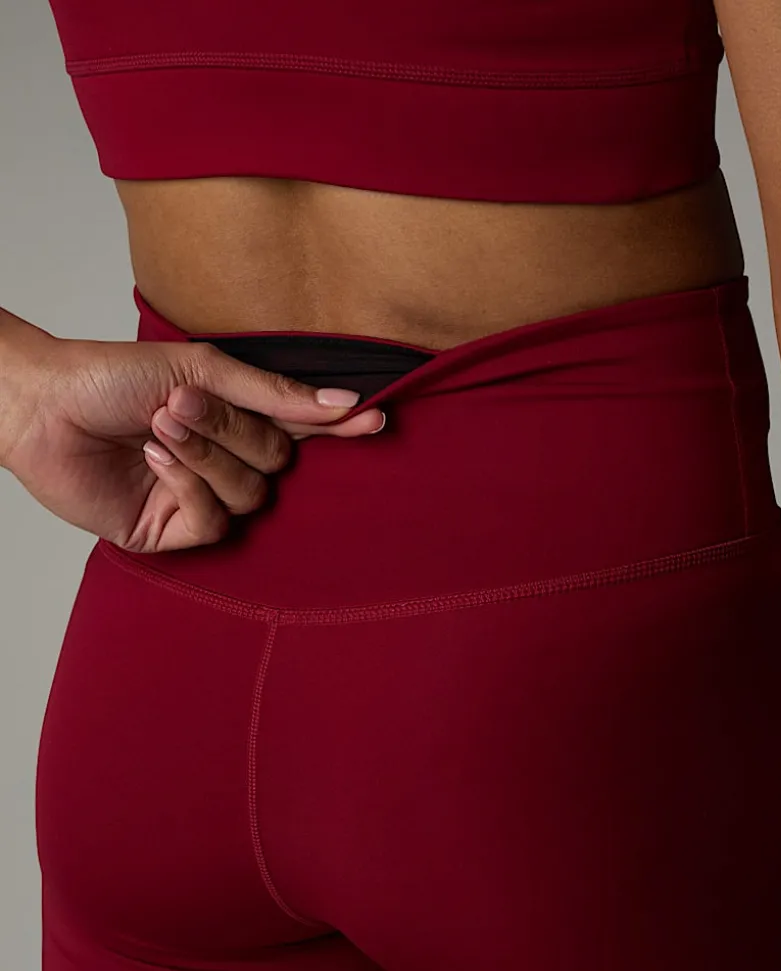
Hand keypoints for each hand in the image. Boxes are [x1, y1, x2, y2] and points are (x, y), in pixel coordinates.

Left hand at [0, 316, 384, 551]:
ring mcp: (201, 498)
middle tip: (184, 404)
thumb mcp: (200, 370)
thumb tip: (342, 404)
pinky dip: (189, 487)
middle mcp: (226, 462)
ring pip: (250, 495)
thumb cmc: (112, 377)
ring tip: (161, 427)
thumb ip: (273, 394)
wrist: (44, 406)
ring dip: (207, 456)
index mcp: (237, 419)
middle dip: (234, 431)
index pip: (302, 430)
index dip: (338, 428)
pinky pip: (214, 523)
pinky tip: (156, 461)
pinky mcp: (172, 532)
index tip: (375, 418)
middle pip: (276, 463)